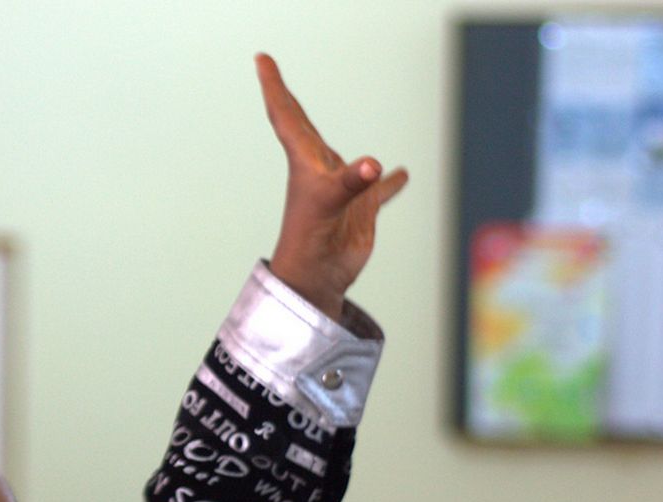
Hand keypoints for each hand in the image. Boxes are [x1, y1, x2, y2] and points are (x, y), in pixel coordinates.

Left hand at [256, 53, 407, 321]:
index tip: (261, 60)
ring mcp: (341, 191)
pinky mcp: (361, 211)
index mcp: (305, 162)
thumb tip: (373, 167)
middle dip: (288, 99)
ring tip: (353, 144)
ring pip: (346, 160)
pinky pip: (379, 190)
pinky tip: (401, 174)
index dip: (275, 86)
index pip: (287, 115)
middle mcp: (321, 171)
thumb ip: (349, 183)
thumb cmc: (309, 243)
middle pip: (303, 126)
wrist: (316, 280)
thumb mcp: (327, 205)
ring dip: (347, 149)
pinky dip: (389, 182)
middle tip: (269, 71)